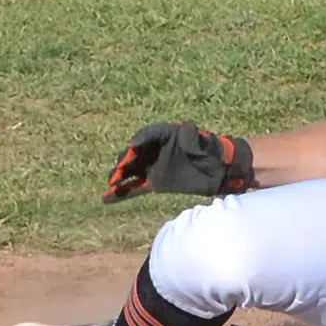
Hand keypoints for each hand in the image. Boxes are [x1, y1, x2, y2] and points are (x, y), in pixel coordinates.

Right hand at [103, 122, 256, 201]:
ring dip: (119, 177)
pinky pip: (135, 187)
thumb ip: (192, 136)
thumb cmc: (211, 152)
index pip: (147, 135)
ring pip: (130, 171)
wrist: (219, 171)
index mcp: (165, 135)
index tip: (134, 146)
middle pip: (134, 153)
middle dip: (125, 160)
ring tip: (111, 183)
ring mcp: (153, 167)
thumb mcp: (203, 141)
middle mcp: (154, 150)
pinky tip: (106, 198)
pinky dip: (121, 193)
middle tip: (120, 170)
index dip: (140, 140)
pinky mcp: (155, 183)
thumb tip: (186, 128)